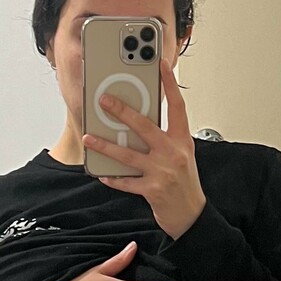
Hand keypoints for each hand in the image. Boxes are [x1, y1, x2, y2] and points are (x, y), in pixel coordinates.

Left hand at [82, 55, 206, 240]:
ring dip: (105, 146)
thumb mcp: (182, 155)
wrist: (191, 215)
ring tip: (88, 138)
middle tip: (105, 100)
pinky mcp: (152, 190)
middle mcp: (173, 153)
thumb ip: (165, 138)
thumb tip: (136, 123)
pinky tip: (101, 172)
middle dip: (122, 112)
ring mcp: (162, 172)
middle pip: (145, 126)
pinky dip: (112, 177)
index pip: (177, 106)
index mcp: (182, 140)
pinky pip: (126, 181)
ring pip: (128, 154)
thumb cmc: (184, 183)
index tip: (161, 64)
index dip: (170, 84)